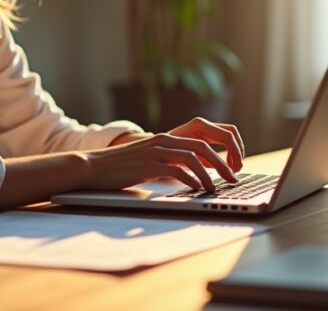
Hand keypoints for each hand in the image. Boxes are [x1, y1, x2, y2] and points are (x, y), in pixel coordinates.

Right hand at [82, 122, 242, 192]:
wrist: (95, 167)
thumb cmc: (122, 168)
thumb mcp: (149, 161)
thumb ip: (168, 163)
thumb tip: (190, 176)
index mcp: (165, 138)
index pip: (201, 141)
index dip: (219, 154)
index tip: (229, 169)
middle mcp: (163, 141)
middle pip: (202, 147)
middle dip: (222, 163)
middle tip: (233, 179)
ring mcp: (156, 151)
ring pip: (192, 157)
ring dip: (209, 174)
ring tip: (216, 188)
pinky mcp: (148, 164)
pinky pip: (176, 170)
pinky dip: (191, 180)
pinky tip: (197, 190)